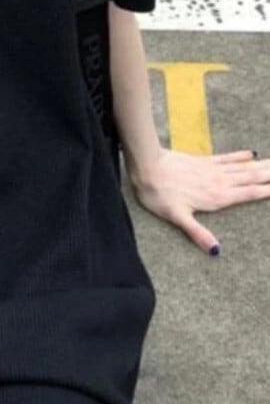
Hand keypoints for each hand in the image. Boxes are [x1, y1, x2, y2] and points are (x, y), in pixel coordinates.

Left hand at [127, 146, 268, 254]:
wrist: (146, 167)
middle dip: (269, 176)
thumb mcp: (177, 218)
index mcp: (216, 197)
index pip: (249, 194)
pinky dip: (240, 156)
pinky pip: (226, 158)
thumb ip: (198, 233)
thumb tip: (216, 250)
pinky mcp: (202, 161)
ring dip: (261, 166)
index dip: (267, 191)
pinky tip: (251, 153)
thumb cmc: (159, 194)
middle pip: (251, 179)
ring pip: (243, 168)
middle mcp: (219, 182)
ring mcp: (212, 170)